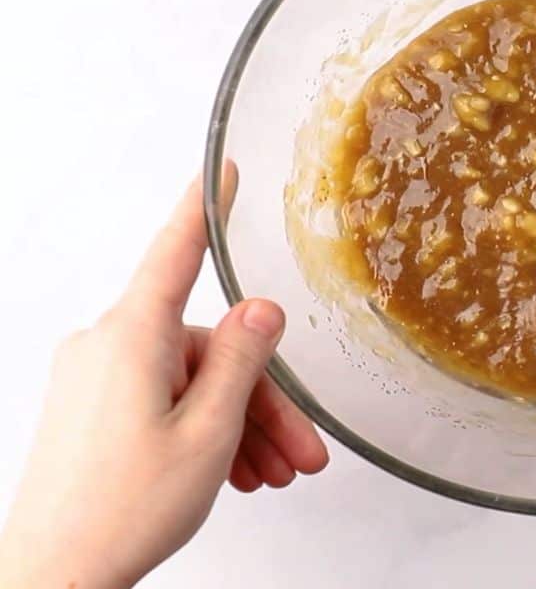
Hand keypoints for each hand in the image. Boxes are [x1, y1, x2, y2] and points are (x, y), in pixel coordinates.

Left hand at [0, 166, 328, 588]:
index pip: (176, 252)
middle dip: (262, 399)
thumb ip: (241, 360)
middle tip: (301, 451)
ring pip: (191, 380)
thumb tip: (261, 309)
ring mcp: (95, 378)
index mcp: (132, 337)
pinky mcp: (91, 408)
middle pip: (207, 347)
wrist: (53, 578)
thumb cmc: (122, 510)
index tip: (222, 167)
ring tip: (274, 475)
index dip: (205, 206)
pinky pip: (163, 399)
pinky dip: (204, 430)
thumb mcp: (208, 431)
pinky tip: (235, 473)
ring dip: (240, 425)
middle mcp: (107, 346)